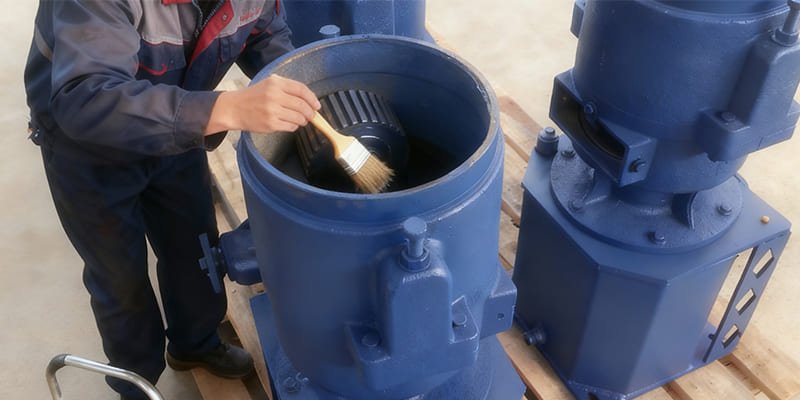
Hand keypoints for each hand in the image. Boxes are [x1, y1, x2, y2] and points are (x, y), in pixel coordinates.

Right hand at [206, 75, 320, 133]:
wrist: (234, 108)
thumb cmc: (253, 96)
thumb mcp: (268, 84)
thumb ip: (287, 87)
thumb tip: (308, 99)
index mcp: (275, 83)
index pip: (301, 90)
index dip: (312, 99)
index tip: (317, 105)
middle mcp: (274, 96)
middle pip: (302, 105)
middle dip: (310, 112)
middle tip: (311, 115)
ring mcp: (272, 111)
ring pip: (298, 117)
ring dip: (303, 120)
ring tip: (300, 120)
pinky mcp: (270, 124)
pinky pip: (290, 127)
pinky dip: (293, 126)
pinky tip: (290, 124)